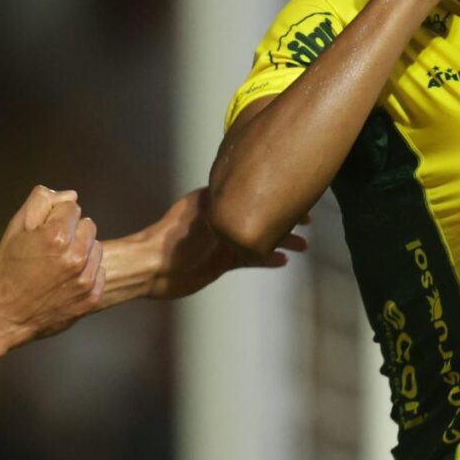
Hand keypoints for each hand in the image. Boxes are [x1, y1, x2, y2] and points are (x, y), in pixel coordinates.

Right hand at [0, 186, 105, 345]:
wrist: (4, 316)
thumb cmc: (6, 271)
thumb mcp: (15, 230)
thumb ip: (41, 203)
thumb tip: (72, 194)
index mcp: (56, 237)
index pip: (72, 207)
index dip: (55, 217)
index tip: (43, 232)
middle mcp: (76, 257)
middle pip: (88, 225)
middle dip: (71, 232)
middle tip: (51, 249)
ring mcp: (85, 280)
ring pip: (96, 248)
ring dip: (81, 251)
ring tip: (58, 265)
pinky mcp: (91, 297)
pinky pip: (99, 271)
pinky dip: (86, 273)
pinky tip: (65, 280)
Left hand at [129, 189, 305, 299]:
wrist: (151, 269)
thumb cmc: (171, 240)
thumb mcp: (200, 214)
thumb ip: (225, 205)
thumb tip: (251, 190)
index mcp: (214, 200)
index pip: (249, 191)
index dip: (273, 192)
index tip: (296, 194)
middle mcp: (221, 218)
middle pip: (258, 214)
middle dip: (283, 216)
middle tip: (309, 220)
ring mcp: (222, 241)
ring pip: (257, 237)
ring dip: (280, 240)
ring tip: (304, 245)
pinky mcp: (220, 263)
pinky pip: (249, 259)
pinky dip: (265, 258)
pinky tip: (283, 260)